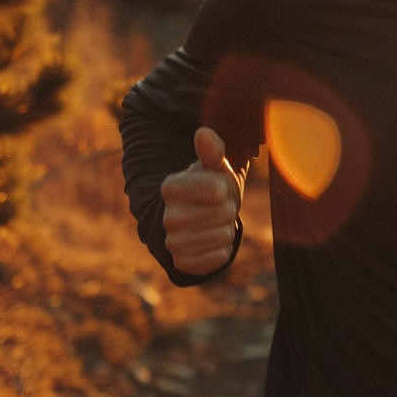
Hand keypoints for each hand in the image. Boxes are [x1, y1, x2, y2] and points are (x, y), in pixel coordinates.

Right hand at [160, 127, 242, 274]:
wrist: (203, 220)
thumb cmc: (211, 188)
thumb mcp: (214, 167)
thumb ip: (211, 151)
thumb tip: (203, 134)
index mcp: (171, 187)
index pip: (216, 189)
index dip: (224, 189)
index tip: (216, 188)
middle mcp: (168, 216)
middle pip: (223, 214)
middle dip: (228, 209)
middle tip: (219, 207)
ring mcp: (173, 241)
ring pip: (223, 235)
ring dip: (226, 229)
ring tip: (215, 222)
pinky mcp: (183, 262)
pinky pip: (219, 257)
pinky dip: (224, 249)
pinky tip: (213, 241)